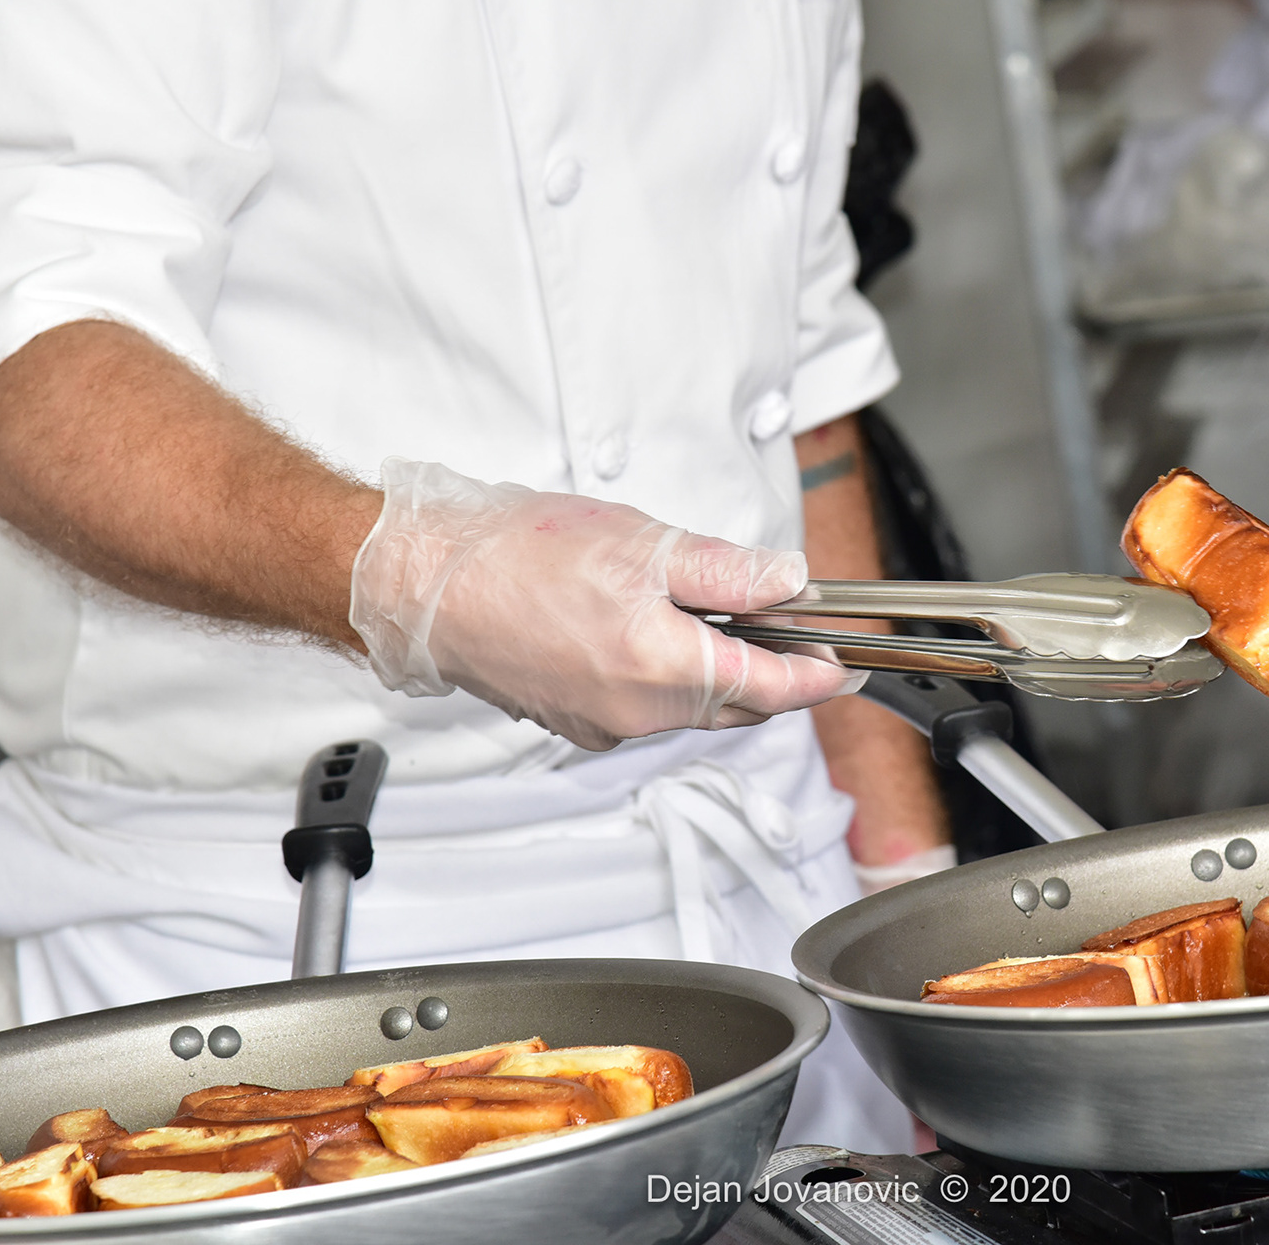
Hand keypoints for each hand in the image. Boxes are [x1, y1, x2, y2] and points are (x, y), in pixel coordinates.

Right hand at [350, 458, 864, 749]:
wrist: (423, 580)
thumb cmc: (515, 556)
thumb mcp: (644, 545)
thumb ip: (728, 571)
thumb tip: (790, 584)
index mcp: (665, 669)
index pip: (772, 688)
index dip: (818, 676)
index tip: (844, 666)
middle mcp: (637, 713)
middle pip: (736, 704)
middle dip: (772, 673)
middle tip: (795, 634)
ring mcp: (603, 724)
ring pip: (691, 705)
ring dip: (717, 670)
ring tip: (716, 615)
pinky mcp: (574, 720)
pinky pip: (646, 706)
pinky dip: (668, 676)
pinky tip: (655, 632)